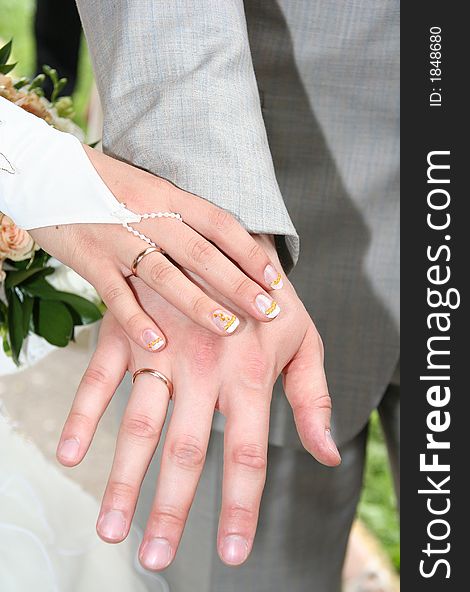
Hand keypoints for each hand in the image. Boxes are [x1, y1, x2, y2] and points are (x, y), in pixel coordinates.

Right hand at [31, 146, 282, 351]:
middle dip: (238, 284)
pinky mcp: (91, 261)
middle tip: (268, 309)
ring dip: (199, 304)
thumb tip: (224, 248)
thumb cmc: (107, 188)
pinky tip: (159, 342)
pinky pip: (116, 295)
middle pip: (201, 253)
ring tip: (229, 328)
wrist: (47, 174)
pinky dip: (137, 320)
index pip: (219, 224)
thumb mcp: (151, 191)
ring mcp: (119, 239)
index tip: (275, 278)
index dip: (250, 251)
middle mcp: (148, 216)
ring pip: (165, 275)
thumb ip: (182, 217)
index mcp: (167, 195)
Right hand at [57, 237, 339, 569]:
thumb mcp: (303, 341)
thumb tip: (327, 454)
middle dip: (172, 509)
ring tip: (111, 528)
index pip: (248, 453)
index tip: (233, 554)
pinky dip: (82, 415)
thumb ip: (313, 399)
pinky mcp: (128, 330)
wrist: (228, 240)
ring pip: (139, 423)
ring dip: (123, 478)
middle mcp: (204, 367)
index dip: (241, 506)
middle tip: (155, 557)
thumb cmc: (270, 299)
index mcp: (249, 374)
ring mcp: (161, 347)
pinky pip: (100, 377)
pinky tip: (69, 454)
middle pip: (187, 450)